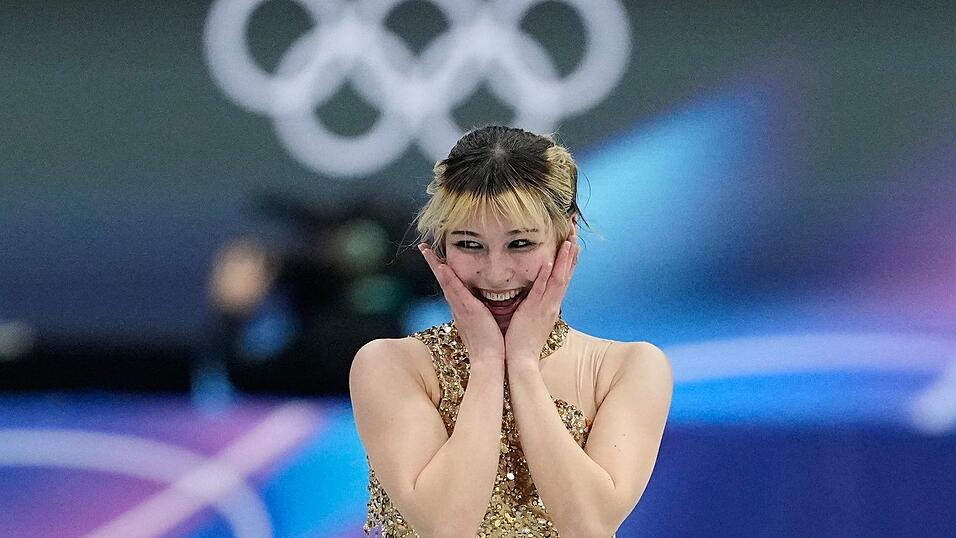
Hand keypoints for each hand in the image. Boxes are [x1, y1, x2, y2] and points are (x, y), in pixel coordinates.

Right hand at [418, 243, 504, 366]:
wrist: (491, 360)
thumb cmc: (492, 344)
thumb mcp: (487, 324)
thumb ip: (486, 313)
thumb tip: (490, 305)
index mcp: (463, 310)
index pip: (451, 286)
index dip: (443, 272)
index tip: (437, 258)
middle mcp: (458, 307)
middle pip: (443, 281)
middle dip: (433, 264)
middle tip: (424, 248)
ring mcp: (461, 309)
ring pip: (446, 282)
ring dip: (436, 266)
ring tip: (427, 251)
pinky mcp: (468, 310)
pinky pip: (455, 291)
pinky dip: (448, 279)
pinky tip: (442, 267)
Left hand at [504, 226, 579, 369]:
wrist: (520, 361)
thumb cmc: (521, 341)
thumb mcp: (531, 318)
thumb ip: (534, 304)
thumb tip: (533, 293)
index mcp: (550, 305)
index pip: (563, 277)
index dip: (569, 259)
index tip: (572, 240)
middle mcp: (551, 304)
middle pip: (566, 273)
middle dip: (571, 252)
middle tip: (576, 231)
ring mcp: (545, 307)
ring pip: (559, 279)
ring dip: (565, 260)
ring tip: (571, 241)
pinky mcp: (536, 311)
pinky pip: (542, 291)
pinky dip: (547, 276)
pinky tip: (550, 262)